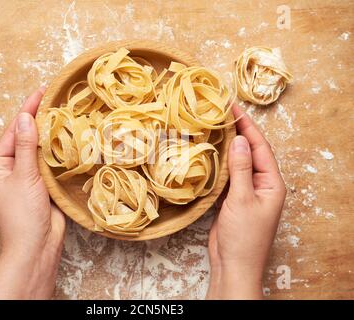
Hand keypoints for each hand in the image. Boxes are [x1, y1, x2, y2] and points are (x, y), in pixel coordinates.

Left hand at [0, 88, 65, 299]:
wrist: (37, 245)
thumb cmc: (22, 213)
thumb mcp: (23, 176)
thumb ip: (27, 146)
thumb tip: (26, 117)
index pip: (15, 130)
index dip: (28, 110)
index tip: (42, 92)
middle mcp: (13, 168)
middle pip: (28, 137)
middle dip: (41, 119)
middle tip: (56, 97)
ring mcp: (31, 176)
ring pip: (42, 149)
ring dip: (53, 133)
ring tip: (66, 112)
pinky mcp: (47, 184)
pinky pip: (53, 161)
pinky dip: (61, 150)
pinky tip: (71, 138)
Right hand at [207, 105, 285, 299]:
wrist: (234, 265)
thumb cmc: (244, 237)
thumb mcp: (243, 200)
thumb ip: (241, 169)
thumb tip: (239, 141)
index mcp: (272, 183)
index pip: (260, 147)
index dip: (247, 126)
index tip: (233, 107)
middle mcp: (262, 184)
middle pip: (250, 151)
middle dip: (238, 131)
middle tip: (221, 112)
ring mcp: (247, 191)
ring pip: (238, 162)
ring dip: (228, 146)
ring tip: (214, 126)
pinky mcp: (233, 199)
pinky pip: (228, 175)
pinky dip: (220, 163)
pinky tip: (210, 152)